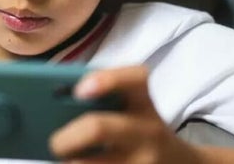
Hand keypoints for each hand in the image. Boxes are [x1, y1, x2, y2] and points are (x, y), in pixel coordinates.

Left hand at [49, 65, 199, 163]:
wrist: (179, 163)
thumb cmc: (140, 130)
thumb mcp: (133, 108)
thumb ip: (102, 98)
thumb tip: (54, 100)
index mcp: (143, 101)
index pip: (134, 79)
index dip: (106, 80)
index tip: (79, 91)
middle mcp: (147, 131)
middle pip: (97, 128)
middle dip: (65, 137)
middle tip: (55, 143)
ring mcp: (143, 161)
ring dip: (71, 161)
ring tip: (65, 157)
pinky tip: (77, 162)